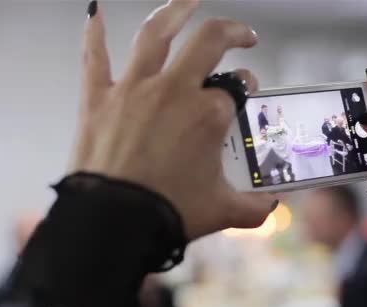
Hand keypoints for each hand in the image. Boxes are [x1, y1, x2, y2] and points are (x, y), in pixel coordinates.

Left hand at [72, 1, 276, 239]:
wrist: (114, 225)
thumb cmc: (168, 214)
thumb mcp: (221, 211)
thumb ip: (253, 207)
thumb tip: (271, 207)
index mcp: (208, 115)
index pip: (235, 89)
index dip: (246, 86)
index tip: (246, 89)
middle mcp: (175, 91)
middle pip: (209, 42)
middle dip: (232, 32)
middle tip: (243, 36)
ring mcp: (134, 90)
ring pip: (157, 34)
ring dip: (177, 10)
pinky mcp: (99, 99)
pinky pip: (95, 56)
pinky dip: (95, 31)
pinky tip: (95, 10)